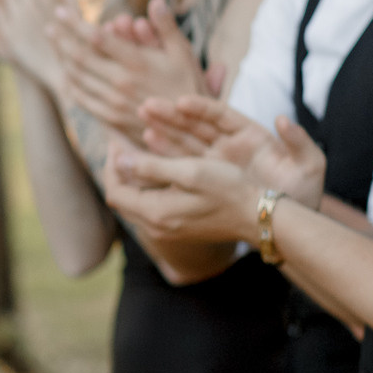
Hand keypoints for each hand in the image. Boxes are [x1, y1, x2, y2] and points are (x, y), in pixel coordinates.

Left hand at [50, 0, 205, 140]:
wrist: (188, 129)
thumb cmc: (187, 86)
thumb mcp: (183, 54)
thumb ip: (166, 27)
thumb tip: (156, 0)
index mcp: (137, 63)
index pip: (98, 38)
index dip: (75, 23)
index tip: (60, 11)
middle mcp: (121, 82)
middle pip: (79, 57)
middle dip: (61, 39)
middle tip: (49, 26)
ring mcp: (113, 102)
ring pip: (76, 77)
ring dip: (61, 59)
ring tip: (54, 45)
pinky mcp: (109, 117)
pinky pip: (81, 98)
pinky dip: (70, 83)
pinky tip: (66, 73)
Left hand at [103, 144, 259, 243]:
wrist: (260, 218)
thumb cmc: (229, 190)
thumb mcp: (190, 171)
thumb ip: (151, 167)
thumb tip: (119, 160)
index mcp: (155, 212)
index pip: (115, 190)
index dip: (111, 165)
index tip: (117, 142)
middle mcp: (156, 226)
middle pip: (121, 198)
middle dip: (118, 171)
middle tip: (122, 146)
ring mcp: (168, 230)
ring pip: (135, 203)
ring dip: (131, 179)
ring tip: (135, 155)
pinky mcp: (180, 228)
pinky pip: (151, 207)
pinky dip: (146, 188)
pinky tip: (156, 172)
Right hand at [141, 94, 326, 200]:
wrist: (291, 222)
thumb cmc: (303, 194)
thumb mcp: (309, 165)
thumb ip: (299, 142)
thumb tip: (283, 120)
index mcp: (252, 136)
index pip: (223, 116)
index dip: (202, 107)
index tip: (181, 102)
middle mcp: (230, 145)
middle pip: (197, 124)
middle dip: (172, 114)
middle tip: (146, 105)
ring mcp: (216, 162)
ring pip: (185, 140)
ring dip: (163, 129)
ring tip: (141, 117)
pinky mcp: (207, 178)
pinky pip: (183, 162)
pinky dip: (166, 152)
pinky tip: (147, 143)